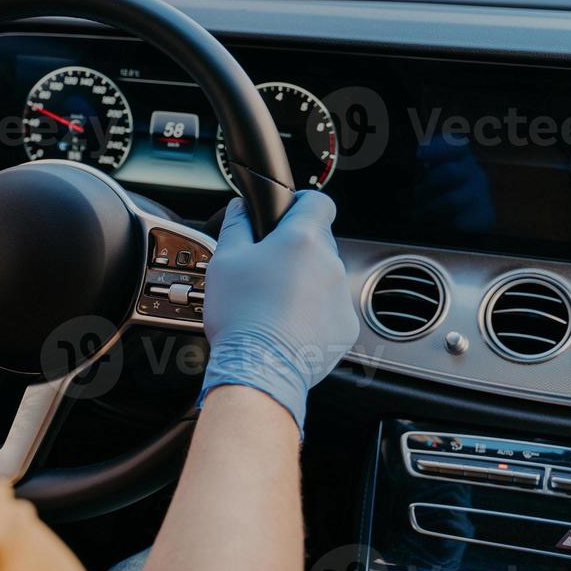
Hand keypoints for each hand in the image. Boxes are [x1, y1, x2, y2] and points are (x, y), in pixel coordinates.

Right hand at [199, 191, 359, 433]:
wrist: (260, 367)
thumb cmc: (241, 315)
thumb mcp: (225, 260)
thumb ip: (236, 225)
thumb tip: (240, 209)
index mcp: (302, 239)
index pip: (319, 202)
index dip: (302, 204)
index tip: (288, 213)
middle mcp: (330, 263)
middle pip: (318, 242)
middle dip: (296, 249)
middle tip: (266, 267)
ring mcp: (341, 296)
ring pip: (324, 277)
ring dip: (305, 282)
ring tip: (273, 302)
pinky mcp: (345, 326)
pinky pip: (330, 308)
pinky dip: (313, 312)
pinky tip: (287, 323)